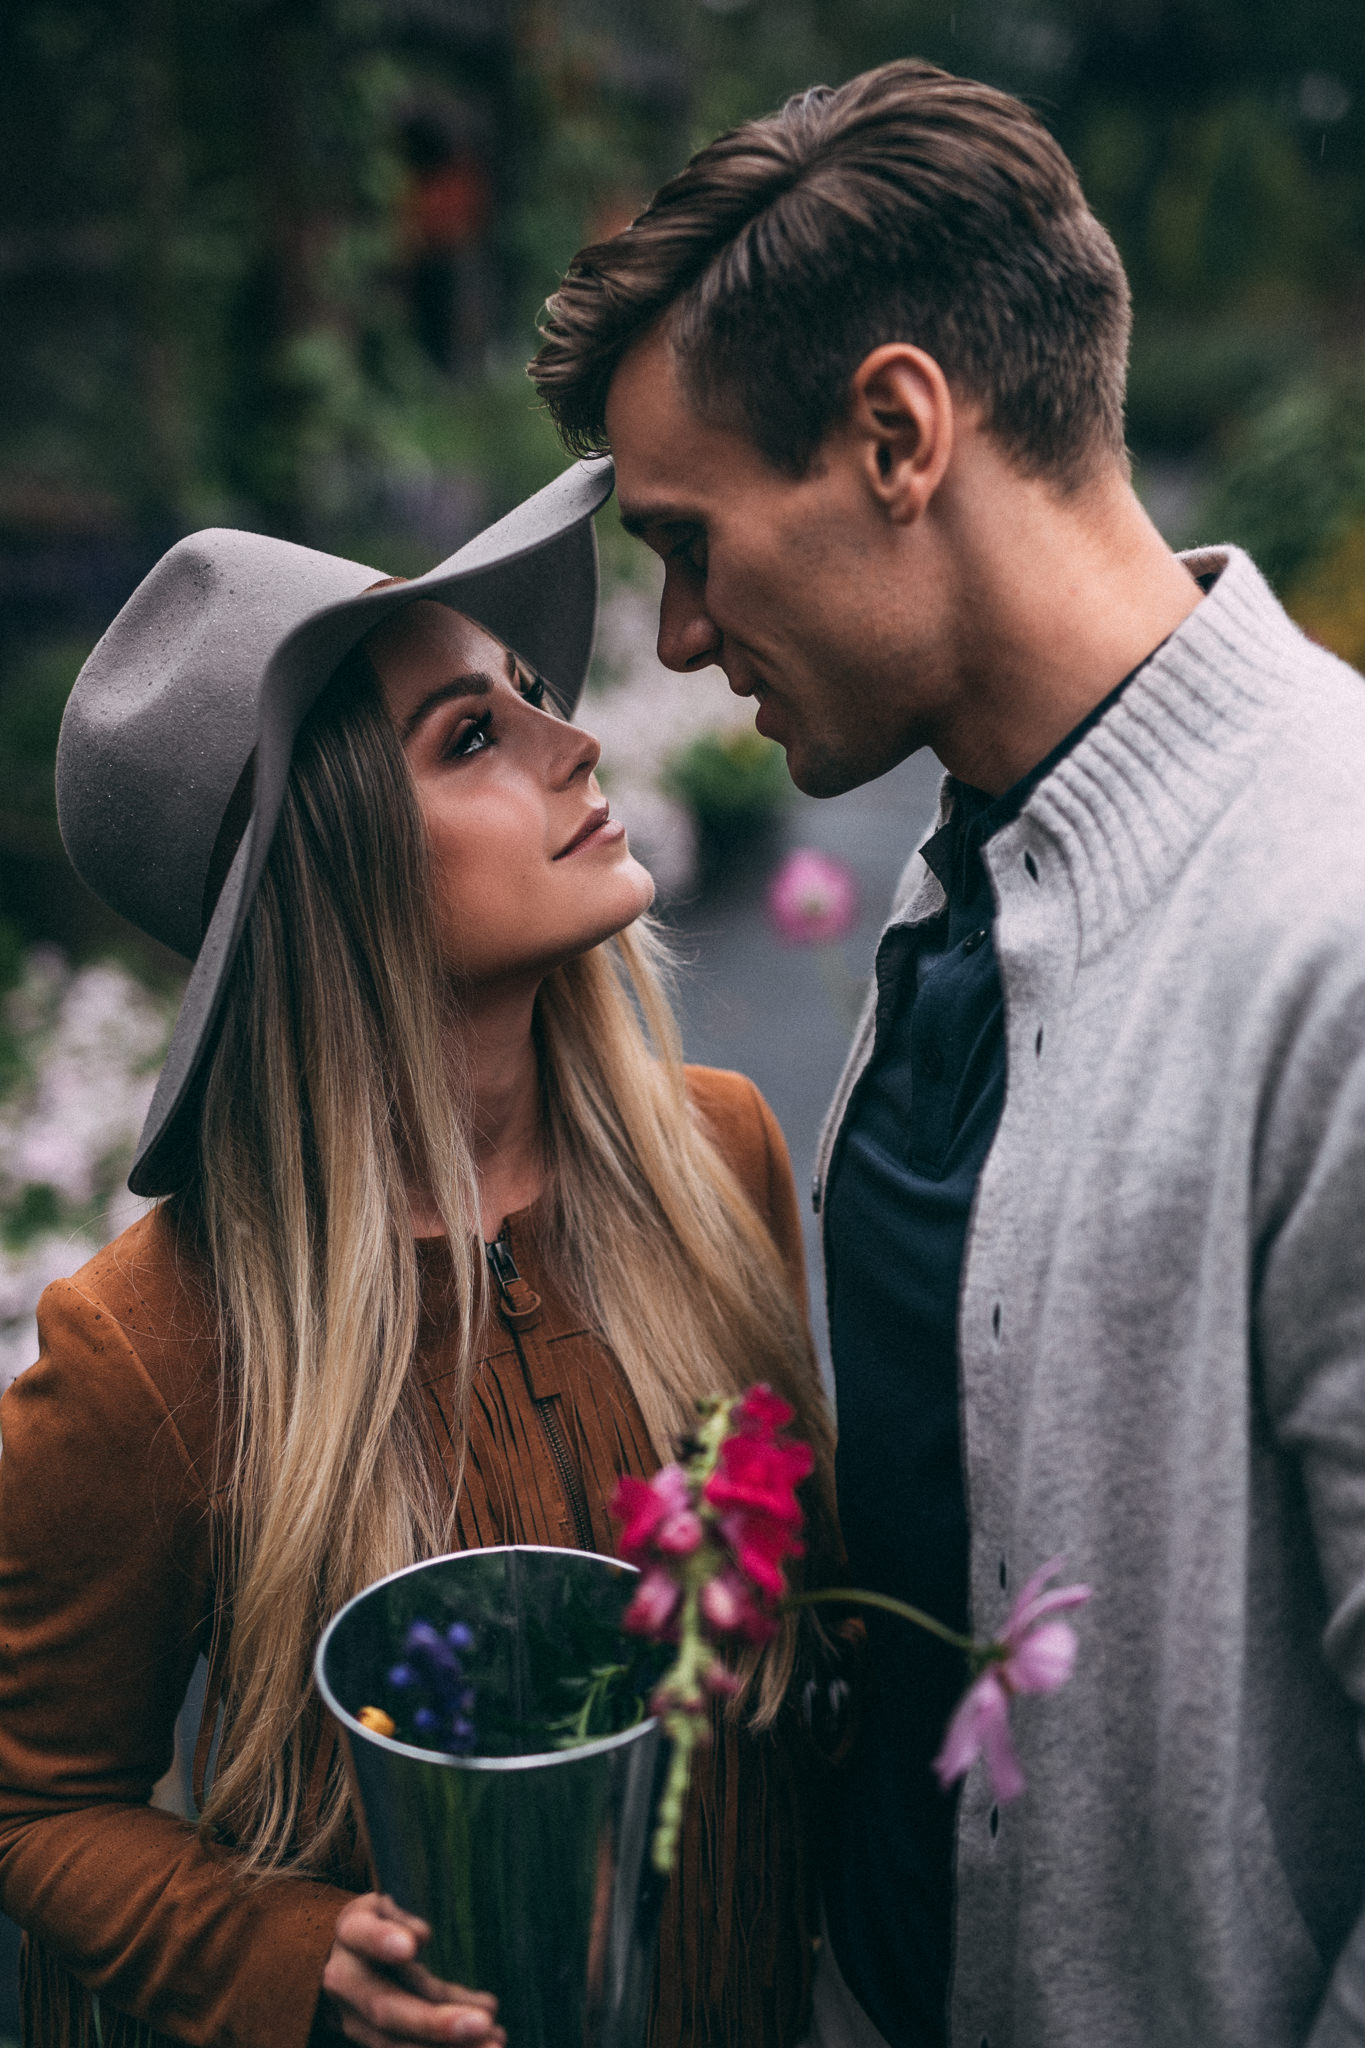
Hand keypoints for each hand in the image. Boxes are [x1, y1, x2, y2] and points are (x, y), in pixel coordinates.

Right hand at [320, 1893, 504, 2045]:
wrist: (340, 1960)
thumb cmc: (377, 1922)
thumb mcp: (384, 1906)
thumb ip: (401, 1918)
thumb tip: (422, 1936)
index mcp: (350, 1933)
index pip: (362, 1936)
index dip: (383, 1942)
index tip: (413, 1946)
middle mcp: (347, 1983)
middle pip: (386, 2008)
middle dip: (433, 2022)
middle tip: (481, 2023)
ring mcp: (359, 2019)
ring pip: (400, 2043)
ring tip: (495, 2042)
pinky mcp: (378, 2038)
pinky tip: (491, 2039)